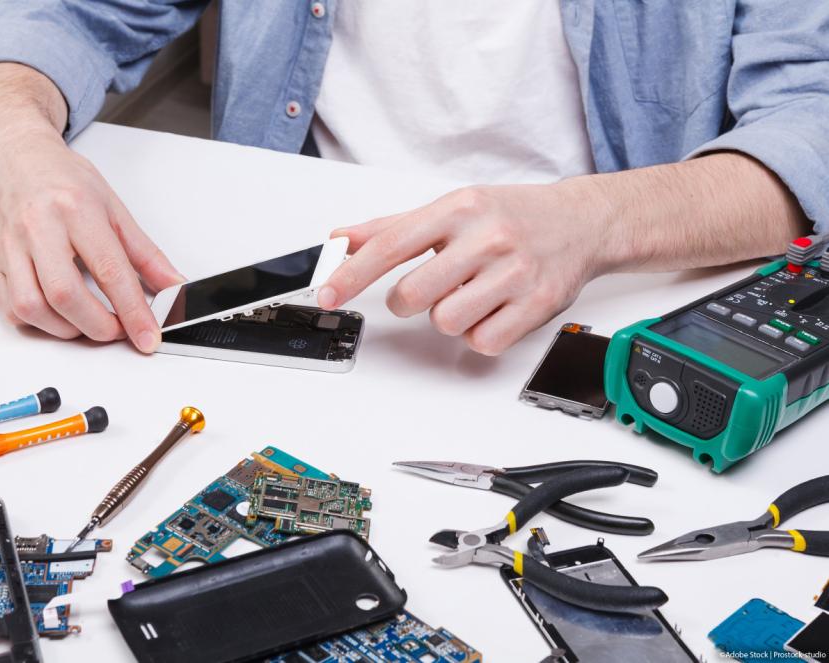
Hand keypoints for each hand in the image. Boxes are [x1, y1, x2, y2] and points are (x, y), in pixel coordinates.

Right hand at [0, 130, 181, 351]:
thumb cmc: (62, 179)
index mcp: (77, 209)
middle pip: (66, 295)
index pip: (110, 270)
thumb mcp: (114, 208)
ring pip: (32, 307)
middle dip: (98, 326)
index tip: (148, 336)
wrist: (14, 158)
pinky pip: (12, 308)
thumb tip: (173, 286)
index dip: (133, 311)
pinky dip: (39, 323)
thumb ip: (146, 253)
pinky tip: (59, 315)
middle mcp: (39, 226)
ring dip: (68, 329)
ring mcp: (11, 245)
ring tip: (90, 323)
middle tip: (118, 329)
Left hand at [317, 183, 609, 354]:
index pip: (390, 245)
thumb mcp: (452, 207)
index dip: (351, 274)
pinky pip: (482, 342)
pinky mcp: (536, 305)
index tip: (326, 295)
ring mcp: (514, 273)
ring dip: (447, 317)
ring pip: (445, 321)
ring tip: (469, 295)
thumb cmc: (511, 215)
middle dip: (407, 301)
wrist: (583, 221)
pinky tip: (492, 310)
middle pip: (412, 295)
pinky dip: (478, 334)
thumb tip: (340, 240)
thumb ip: (392, 227)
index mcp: (458, 209)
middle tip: (426, 289)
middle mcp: (486, 238)